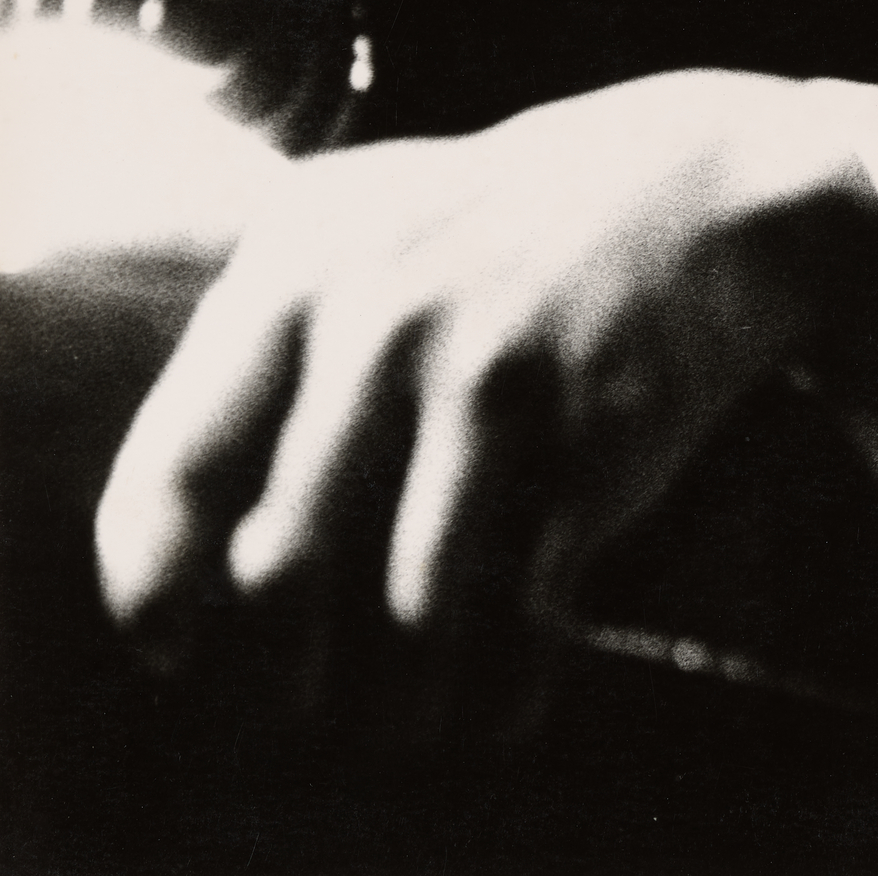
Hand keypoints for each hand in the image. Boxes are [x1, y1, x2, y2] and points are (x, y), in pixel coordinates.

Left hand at [93, 69, 877, 700]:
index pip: (181, 466)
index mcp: (306, 263)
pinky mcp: (602, 423)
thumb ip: (258, 351)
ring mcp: (501, 365)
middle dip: (294, 657)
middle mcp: (388, 312)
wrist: (714, 181)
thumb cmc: (511, 227)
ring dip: (414, 681)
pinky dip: (521, 664)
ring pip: (413, 598)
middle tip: (309, 697)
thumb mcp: (368, 227)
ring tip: (420, 705)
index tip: (173, 643)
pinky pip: (535, 598)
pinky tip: (519, 677)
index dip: (155, 582)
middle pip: (286, 560)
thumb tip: (184, 565)